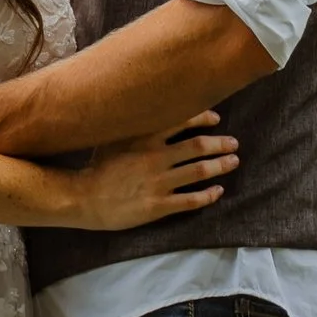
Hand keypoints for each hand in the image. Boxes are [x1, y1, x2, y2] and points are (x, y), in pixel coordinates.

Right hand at [74, 111, 238, 232]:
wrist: (83, 198)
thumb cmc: (97, 166)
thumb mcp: (115, 137)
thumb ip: (137, 126)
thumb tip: (154, 111)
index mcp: (145, 137)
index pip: (183, 121)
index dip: (204, 119)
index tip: (216, 120)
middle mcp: (155, 157)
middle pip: (198, 147)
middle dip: (220, 144)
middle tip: (233, 144)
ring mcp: (158, 183)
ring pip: (199, 172)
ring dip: (220, 166)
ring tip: (233, 162)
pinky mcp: (158, 205)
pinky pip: (190, 200)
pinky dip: (208, 195)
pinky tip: (217, 192)